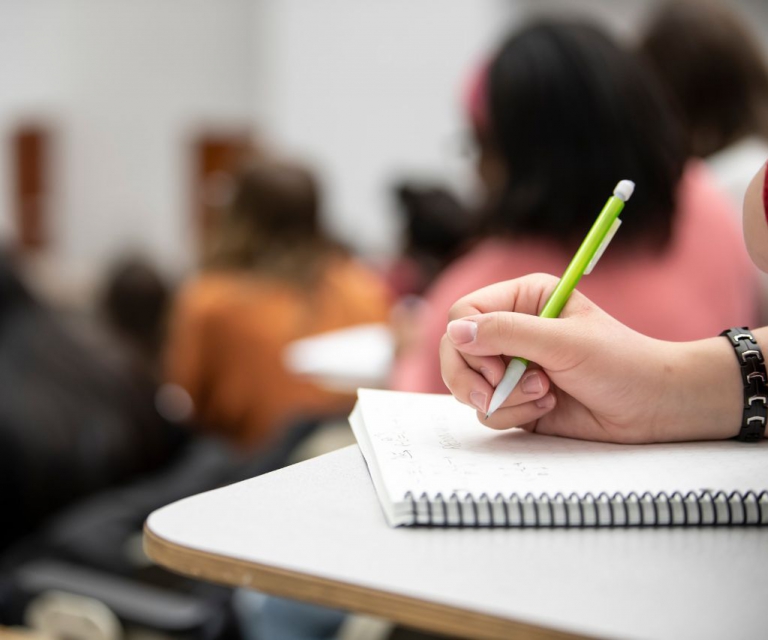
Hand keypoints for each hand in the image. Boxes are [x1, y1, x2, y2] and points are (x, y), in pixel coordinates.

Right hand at [440, 273, 742, 442]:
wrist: (652, 407)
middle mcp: (512, 330)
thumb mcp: (562, 341)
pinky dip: (513, 415)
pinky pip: (488, 411)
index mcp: (523, 299)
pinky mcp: (516, 399)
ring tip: (543, 394)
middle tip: (497, 391)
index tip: (497, 366)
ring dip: (503, 398)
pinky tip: (547, 407)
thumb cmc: (620, 363)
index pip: (464, 313)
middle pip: (456, 351)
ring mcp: (511, 367)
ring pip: (469, 385)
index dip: (469, 344)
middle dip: (475, 378)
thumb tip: (455, 332)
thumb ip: (506, 334)